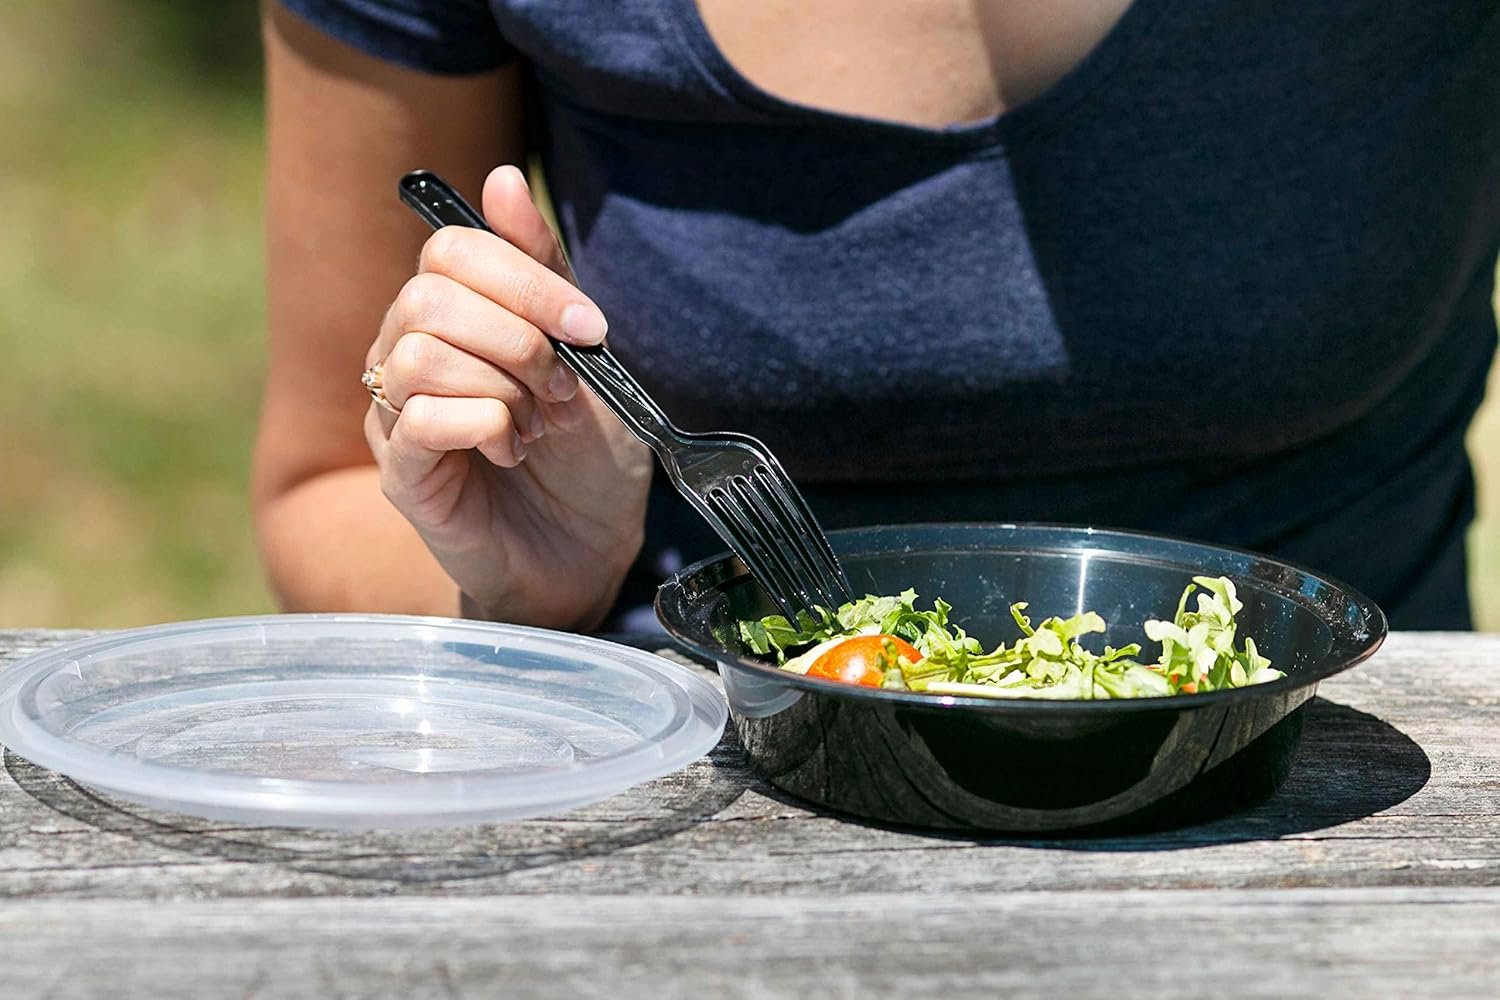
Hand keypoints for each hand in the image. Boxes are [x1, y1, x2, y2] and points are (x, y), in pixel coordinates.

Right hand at [364, 165, 651, 628]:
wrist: (590, 549)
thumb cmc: (586, 455)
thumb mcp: (585, 352)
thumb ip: (544, 270)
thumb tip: (502, 177)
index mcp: (453, 314)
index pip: (451, 249)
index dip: (525, 279)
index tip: (591, 329)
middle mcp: (408, 353)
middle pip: (429, 296)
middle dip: (519, 338)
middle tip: (561, 388)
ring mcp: (396, 414)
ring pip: (419, 354)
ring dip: (502, 386)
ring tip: (537, 425)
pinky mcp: (401, 473)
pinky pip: (419, 421)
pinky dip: (485, 427)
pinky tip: (512, 451)